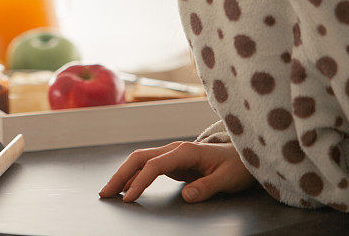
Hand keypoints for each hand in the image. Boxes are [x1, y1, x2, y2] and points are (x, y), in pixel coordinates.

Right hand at [99, 141, 255, 202]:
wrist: (243, 157)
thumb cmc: (236, 167)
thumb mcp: (227, 180)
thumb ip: (207, 187)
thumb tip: (186, 196)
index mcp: (184, 152)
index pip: (154, 166)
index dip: (140, 181)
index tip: (129, 198)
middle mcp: (173, 150)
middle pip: (139, 158)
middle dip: (120, 175)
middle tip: (105, 193)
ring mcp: (171, 155)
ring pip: (139, 161)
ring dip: (123, 174)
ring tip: (109, 191)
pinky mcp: (171, 162)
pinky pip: (146, 167)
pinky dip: (133, 176)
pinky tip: (126, 187)